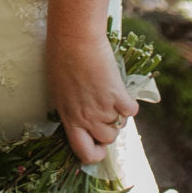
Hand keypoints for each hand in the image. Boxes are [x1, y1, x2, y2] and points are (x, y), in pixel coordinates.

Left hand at [47, 31, 139, 164]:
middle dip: (110, 129)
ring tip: (110, 95)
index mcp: (69, 117)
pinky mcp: (117, 94)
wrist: (73, 38)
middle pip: (107, 139)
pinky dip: (129, 102)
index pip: (83, 152)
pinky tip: (121, 90)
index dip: (95, 154)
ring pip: (120, 125)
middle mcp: (86, 117)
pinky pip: (131, 110)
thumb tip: (84, 118)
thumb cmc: (61, 58)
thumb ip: (72, 108)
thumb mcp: (60, 90)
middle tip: (106, 111)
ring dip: (119, 113)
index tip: (99, 145)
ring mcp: (102, 107)